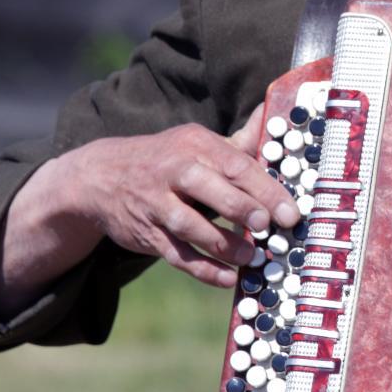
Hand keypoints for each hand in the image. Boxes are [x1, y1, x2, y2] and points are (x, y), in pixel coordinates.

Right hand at [46, 105, 300, 288]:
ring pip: (188, 225)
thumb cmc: (169, 159)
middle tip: (267, 226)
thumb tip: (273, 113)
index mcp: (194, 145)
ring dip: (221, 243)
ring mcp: (156, 204)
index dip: (264, 188)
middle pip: (207, 188)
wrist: (101, 177)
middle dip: (239, 208)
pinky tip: (227, 278)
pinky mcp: (147, 233)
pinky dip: (202, 269)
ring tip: (252, 256)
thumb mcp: (198, 142)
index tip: (289, 210)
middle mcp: (173, 172)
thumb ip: (240, 141)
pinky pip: (176, 255)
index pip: (234, 164)